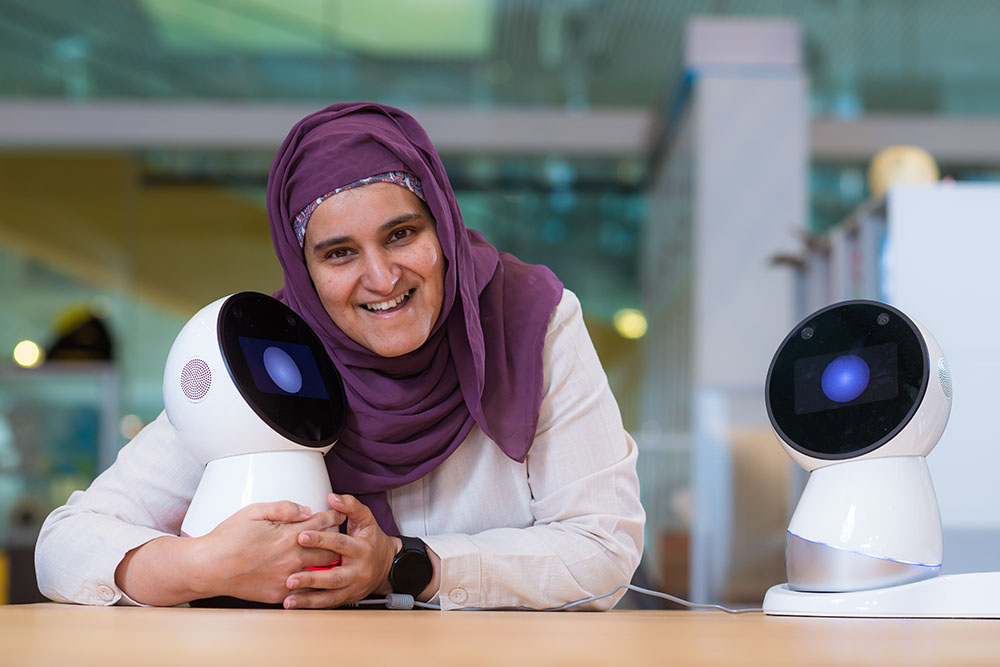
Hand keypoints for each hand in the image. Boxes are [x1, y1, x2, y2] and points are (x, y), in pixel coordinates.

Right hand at [195, 500, 344, 603]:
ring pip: (321, 571)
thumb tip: (305, 510)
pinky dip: (312, 583)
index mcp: (288, 536)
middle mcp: (292, 558)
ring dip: (328, 562)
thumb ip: (283, 508)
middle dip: (337, 540)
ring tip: (333, 557)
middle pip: (329, 549)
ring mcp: (287, 579)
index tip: (339, 514)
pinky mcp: (279, 594)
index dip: (333, 517)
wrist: (208, 568)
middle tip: (340, 536)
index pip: (321, 523)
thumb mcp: (254, 512)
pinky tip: (314, 578)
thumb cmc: (228, 539)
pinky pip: (305, 590)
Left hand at [282, 493, 400, 608]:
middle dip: (311, 578)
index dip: (320, 540)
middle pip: (334, 576)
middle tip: (290, 577)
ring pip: (330, 595)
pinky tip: (296, 604)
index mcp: (361, 549)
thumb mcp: (366, 519)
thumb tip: (333, 497)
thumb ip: (350, 506)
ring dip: (308, 598)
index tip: (300, 536)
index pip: (339, 544)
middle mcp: (358, 571)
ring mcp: (353, 587)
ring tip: (289, 598)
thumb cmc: (373, 540)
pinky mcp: (347, 598)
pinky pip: (329, 604)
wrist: (388, 566)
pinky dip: (311, 605)